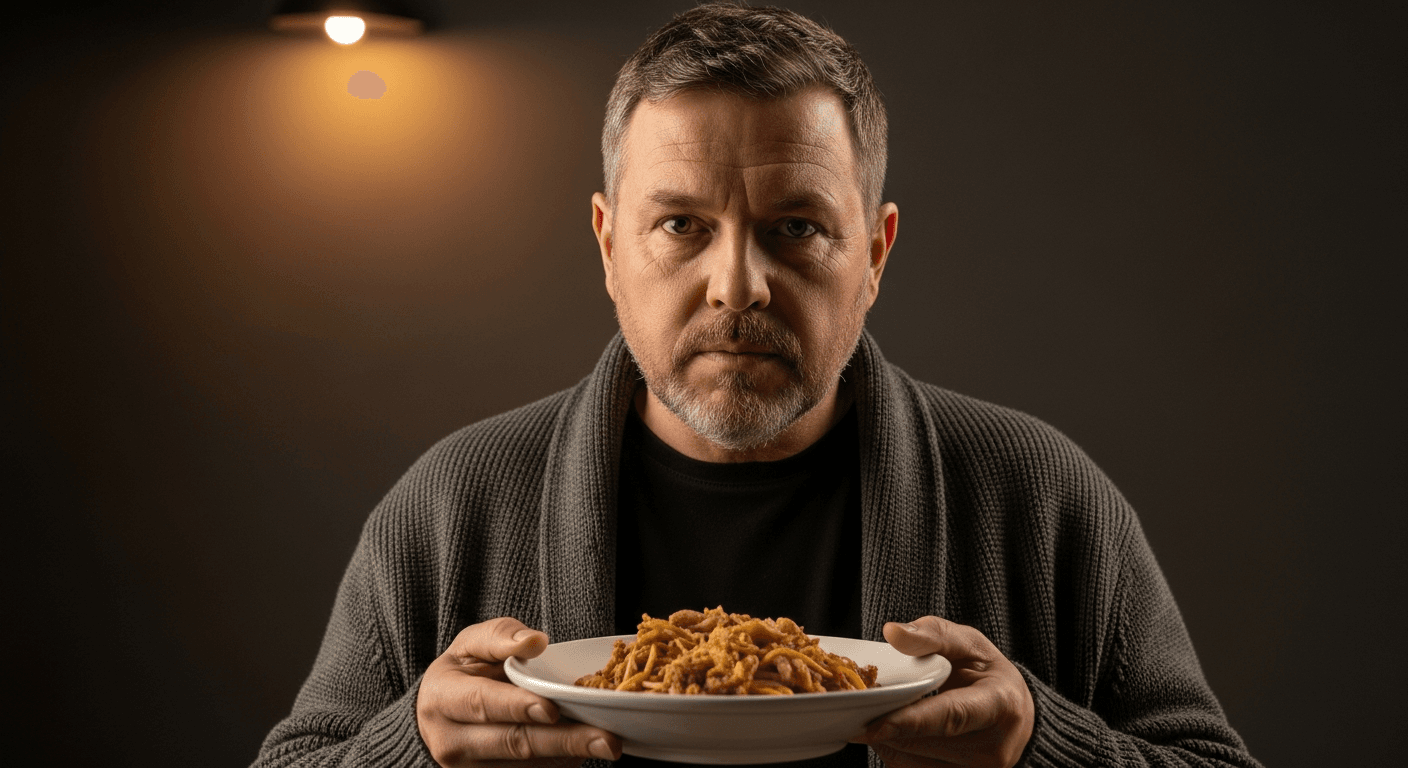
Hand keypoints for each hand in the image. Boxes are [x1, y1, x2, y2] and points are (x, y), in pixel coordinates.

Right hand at [416, 617, 621, 767]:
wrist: (441, 711)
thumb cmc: (463, 671)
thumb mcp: (471, 643)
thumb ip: (500, 637)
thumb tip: (534, 641)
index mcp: (441, 699)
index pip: (481, 703)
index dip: (517, 706)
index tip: (552, 708)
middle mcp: (451, 741)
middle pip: (513, 742)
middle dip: (562, 741)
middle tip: (606, 739)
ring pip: (526, 765)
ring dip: (569, 755)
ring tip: (608, 743)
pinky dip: (561, 763)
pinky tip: (587, 750)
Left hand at [851, 617, 1033, 767]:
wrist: (1014, 710)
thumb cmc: (986, 672)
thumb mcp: (967, 643)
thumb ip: (932, 635)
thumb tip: (892, 632)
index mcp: (1002, 705)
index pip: (950, 717)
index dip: (909, 722)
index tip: (871, 724)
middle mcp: (996, 749)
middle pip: (925, 743)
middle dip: (886, 727)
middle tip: (855, 709)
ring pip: (914, 764)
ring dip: (887, 742)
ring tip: (877, 715)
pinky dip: (896, 753)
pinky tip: (892, 733)